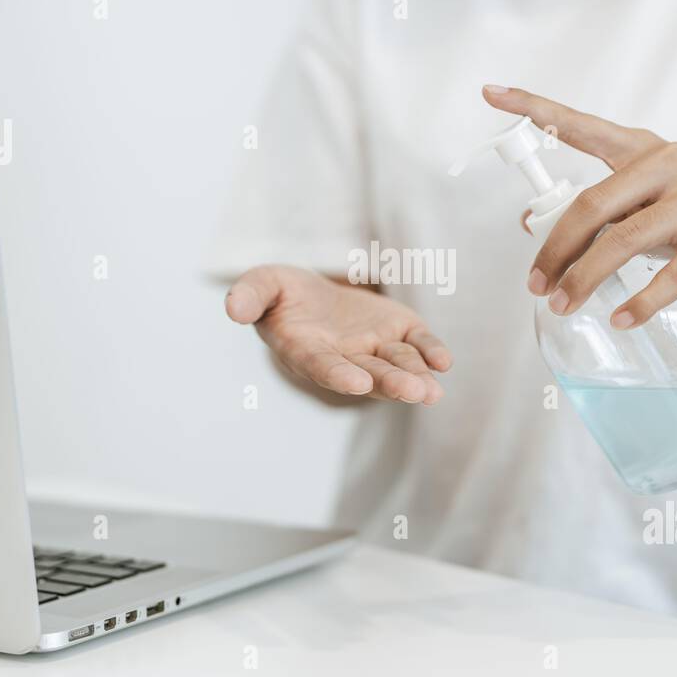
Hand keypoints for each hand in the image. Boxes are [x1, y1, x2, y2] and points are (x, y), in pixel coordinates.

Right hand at [225, 265, 450, 403]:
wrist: (315, 295)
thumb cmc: (282, 293)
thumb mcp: (263, 285)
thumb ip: (250, 295)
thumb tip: (232, 308)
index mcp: (306, 351)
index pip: (322, 366)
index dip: (338, 375)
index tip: (357, 384)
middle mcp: (344, 358)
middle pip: (369, 374)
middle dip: (390, 383)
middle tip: (412, 392)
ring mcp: (375, 348)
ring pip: (397, 365)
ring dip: (415, 377)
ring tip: (432, 391)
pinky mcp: (399, 333)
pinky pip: (418, 345)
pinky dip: (431, 353)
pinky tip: (443, 363)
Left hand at [484, 85, 676, 327]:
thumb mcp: (647, 201)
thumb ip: (597, 209)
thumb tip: (526, 223)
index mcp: (642, 149)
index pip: (580, 126)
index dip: (535, 109)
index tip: (490, 93)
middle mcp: (667, 165)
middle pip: (591, 205)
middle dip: (555, 250)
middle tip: (534, 286)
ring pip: (623, 242)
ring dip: (585, 280)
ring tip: (562, 307)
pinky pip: (672, 275)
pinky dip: (641, 303)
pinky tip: (621, 320)